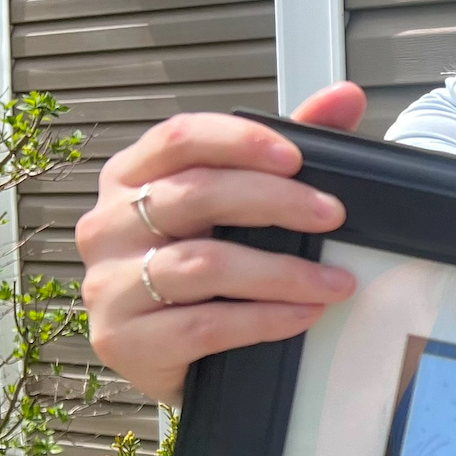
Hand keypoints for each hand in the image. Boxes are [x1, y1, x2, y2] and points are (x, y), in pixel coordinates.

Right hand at [76, 83, 366, 404]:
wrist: (176, 358)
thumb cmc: (207, 270)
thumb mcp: (241, 205)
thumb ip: (287, 149)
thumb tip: (345, 96)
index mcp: (131, 177)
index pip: (178, 137)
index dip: (239, 142)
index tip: (296, 157)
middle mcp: (109, 224)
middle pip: (195, 195)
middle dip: (275, 202)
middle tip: (332, 216)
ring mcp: (109, 285)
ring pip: (203, 264)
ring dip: (281, 271)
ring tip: (334, 281)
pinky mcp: (124, 341)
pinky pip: (204, 325)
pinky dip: (264, 320)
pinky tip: (304, 314)